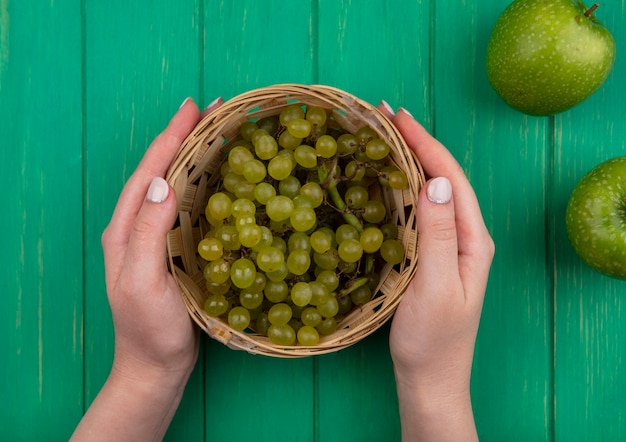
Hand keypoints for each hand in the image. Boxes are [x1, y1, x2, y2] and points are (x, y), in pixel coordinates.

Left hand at [72, 97, 222, 440]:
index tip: (192, 108)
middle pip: (159, 171)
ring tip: (216, 132)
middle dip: (182, 138)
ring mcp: (156, 239)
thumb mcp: (143, 281)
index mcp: (125, 230)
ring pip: (173, 185)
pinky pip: (187, 206)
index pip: (148, 173)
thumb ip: (147, 232)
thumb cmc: (148, 329)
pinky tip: (219, 177)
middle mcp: (138, 227)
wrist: (156, 367)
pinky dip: (202, 183)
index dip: (169, 138)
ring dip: (192, 155)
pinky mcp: (174, 250)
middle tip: (211, 110)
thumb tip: (163, 182)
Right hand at [379, 104, 493, 440]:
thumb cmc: (433, 339)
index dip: (426, 143)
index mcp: (472, 240)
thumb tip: (436, 180)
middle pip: (442, 178)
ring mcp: (446, 247)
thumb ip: (438, 234)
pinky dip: (400, 190)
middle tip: (383, 117)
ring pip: (429, 193)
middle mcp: (463, 237)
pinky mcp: (429, 257)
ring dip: (408, 162)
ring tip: (381, 138)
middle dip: (416, 144)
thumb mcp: (435, 286)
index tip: (397, 116)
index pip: (451, 178)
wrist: (429, 379)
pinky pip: (417, 212)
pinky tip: (383, 182)